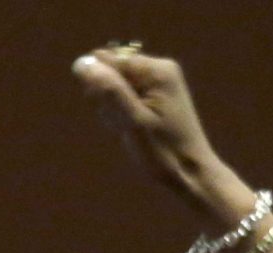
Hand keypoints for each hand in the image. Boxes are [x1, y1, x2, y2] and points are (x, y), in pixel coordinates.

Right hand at [71, 47, 256, 223]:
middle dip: (106, 99)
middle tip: (122, 123)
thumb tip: (82, 63)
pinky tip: (131, 129)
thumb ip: (109, 90)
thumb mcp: (132, 121)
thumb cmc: (162, 151)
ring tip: (128, 129)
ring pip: (115, 87)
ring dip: (112, 110)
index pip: (109, 60)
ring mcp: (159, 82)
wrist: (189, 173)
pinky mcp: (156, 96)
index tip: (111, 111)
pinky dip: (120, 114)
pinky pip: (124, 97)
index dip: (99, 87)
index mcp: (157, 70)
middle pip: (112, 72)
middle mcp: (160, 69)